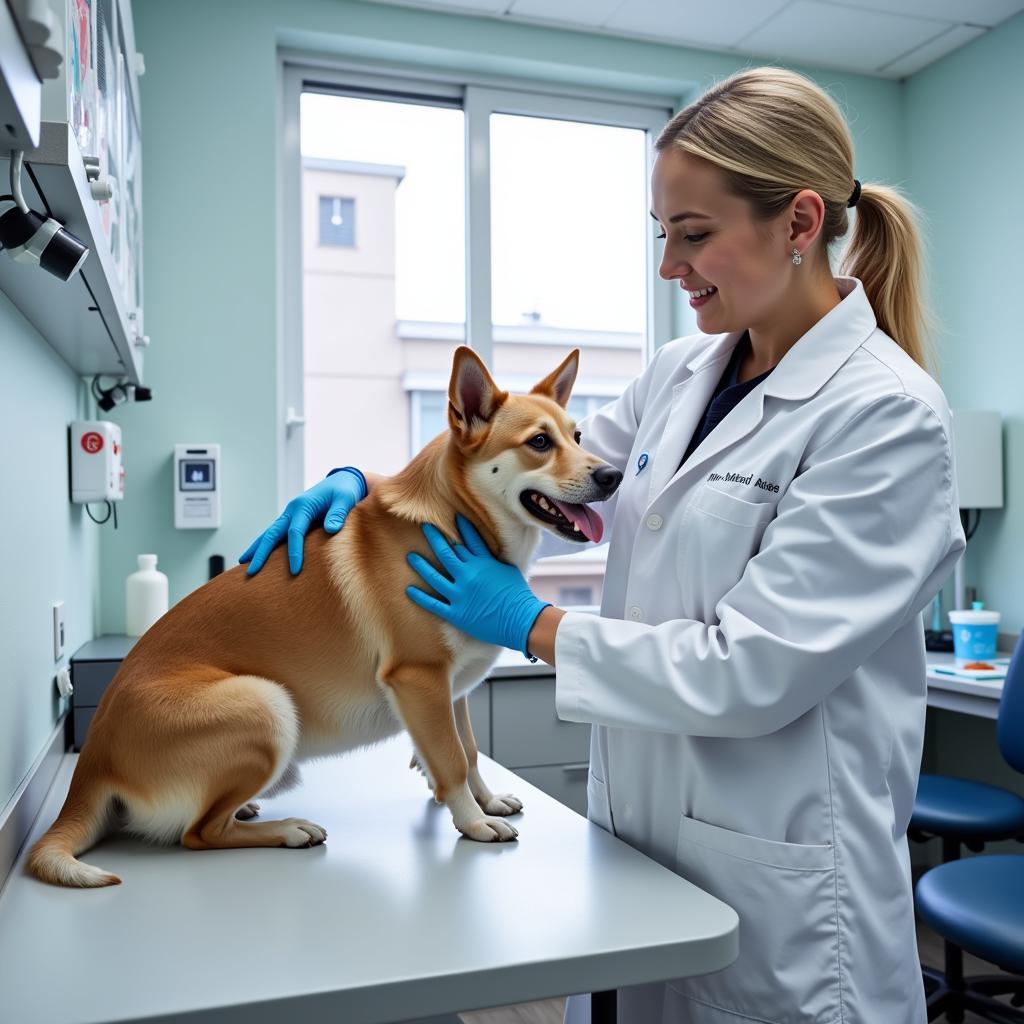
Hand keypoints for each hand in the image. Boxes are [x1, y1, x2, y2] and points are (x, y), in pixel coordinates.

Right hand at [238, 467, 365, 575]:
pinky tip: (257, 555)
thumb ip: (338, 514)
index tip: (295, 571)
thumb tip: (331, 529)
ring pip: (269, 533)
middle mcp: (292, 510)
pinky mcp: (292, 520)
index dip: (294, 552)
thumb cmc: (344, 491)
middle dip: (261, 553)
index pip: (295, 532)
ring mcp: (290, 515)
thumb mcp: (345, 500)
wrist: (342, 481)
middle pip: (272, 533)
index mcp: (303, 505)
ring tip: (243, 563)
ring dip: (256, 548)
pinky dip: (265, 544)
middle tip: (251, 572)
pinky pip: (276, 533)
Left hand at [406, 514, 549, 655]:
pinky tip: (409, 590)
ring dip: (421, 565)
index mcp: (483, 563)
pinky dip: (420, 597)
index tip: (452, 517)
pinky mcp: (457, 613)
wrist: (522, 620)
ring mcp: (460, 594)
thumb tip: (487, 552)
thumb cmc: (519, 595)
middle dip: (434, 538)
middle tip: (424, 527)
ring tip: (411, 556)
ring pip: (434, 576)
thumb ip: (493, 560)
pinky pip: (434, 604)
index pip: (469, 539)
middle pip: (446, 552)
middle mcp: (468, 575)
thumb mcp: (509, 570)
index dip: (460, 527)